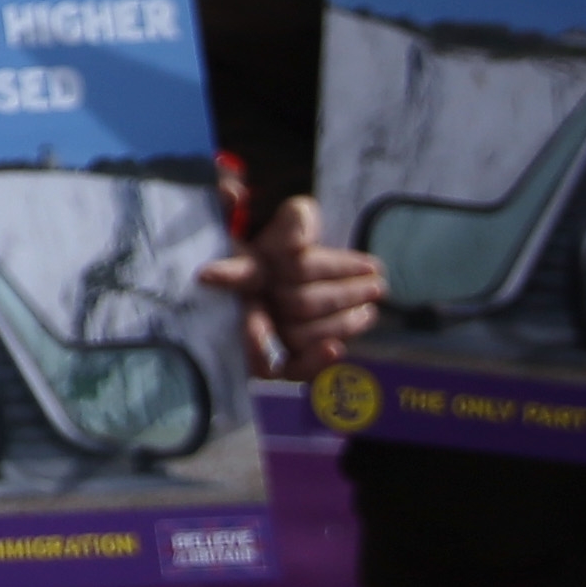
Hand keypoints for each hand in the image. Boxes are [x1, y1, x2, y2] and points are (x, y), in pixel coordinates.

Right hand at [200, 193, 385, 375]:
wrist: (308, 285)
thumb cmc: (298, 251)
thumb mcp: (298, 222)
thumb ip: (295, 217)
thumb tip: (282, 222)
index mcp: (249, 268)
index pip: (235, 269)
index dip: (223, 273)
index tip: (207, 275)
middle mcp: (251, 303)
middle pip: (296, 302)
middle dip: (340, 293)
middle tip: (377, 282)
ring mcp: (264, 337)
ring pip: (302, 333)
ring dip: (344, 319)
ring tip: (371, 303)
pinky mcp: (279, 365)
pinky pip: (294, 369)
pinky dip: (316, 361)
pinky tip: (338, 349)